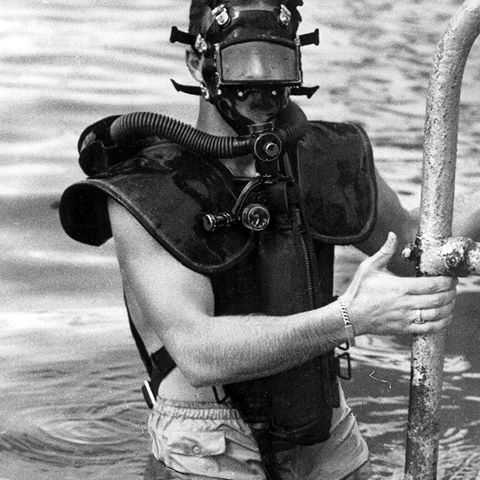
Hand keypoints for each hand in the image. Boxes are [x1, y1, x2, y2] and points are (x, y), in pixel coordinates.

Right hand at [341, 232, 456, 335]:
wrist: (350, 315)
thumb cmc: (359, 290)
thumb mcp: (369, 267)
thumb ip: (384, 251)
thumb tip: (392, 235)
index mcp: (399, 287)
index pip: (432, 284)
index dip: (447, 281)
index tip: (451, 277)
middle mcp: (405, 303)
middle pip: (439, 299)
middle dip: (451, 293)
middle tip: (453, 287)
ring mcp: (405, 318)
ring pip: (437, 314)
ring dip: (449, 307)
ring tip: (450, 301)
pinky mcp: (404, 329)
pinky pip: (429, 328)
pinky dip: (441, 323)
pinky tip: (443, 316)